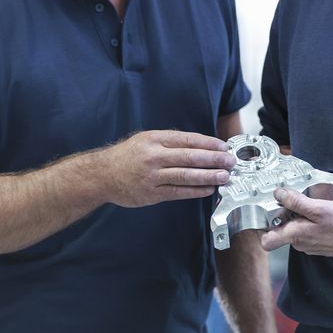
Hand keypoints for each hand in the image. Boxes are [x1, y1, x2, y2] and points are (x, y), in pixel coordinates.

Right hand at [93, 130, 234, 208]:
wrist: (102, 174)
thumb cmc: (127, 156)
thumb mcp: (146, 140)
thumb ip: (169, 142)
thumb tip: (200, 146)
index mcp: (155, 139)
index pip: (188, 140)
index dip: (208, 144)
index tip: (224, 147)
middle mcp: (154, 156)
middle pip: (190, 157)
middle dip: (214, 160)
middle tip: (230, 161)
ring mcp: (152, 175)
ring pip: (186, 176)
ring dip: (208, 176)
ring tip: (224, 177)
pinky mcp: (151, 193)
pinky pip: (178, 192)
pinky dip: (195, 191)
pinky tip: (208, 189)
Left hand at [259, 188, 332, 260]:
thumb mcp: (319, 208)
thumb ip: (296, 202)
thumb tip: (279, 194)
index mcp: (296, 236)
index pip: (267, 241)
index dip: (263, 226)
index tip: (267, 210)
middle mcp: (300, 244)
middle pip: (281, 230)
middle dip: (284, 215)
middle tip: (291, 198)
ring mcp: (310, 246)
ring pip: (295, 230)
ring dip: (298, 217)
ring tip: (310, 203)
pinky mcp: (319, 244)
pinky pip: (306, 232)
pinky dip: (309, 222)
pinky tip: (320, 213)